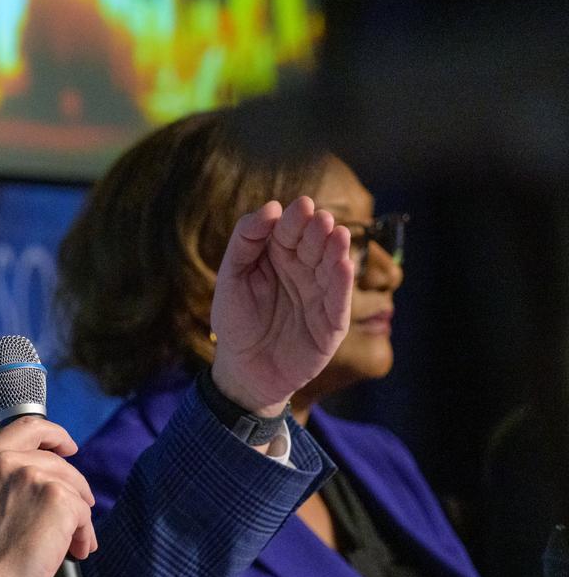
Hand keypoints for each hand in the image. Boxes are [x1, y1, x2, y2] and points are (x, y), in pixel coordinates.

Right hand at [0, 417, 96, 576]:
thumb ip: (8, 476)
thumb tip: (51, 474)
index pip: (29, 427)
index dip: (55, 435)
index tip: (68, 447)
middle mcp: (8, 461)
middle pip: (59, 463)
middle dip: (73, 491)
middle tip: (75, 518)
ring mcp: (34, 476)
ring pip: (74, 489)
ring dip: (78, 519)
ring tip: (71, 543)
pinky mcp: (58, 498)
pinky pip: (84, 513)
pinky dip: (82, 534)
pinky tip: (73, 551)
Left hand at [210, 196, 353, 414]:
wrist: (243, 371)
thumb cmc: (236, 321)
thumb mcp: (231, 277)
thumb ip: (245, 242)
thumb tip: (270, 207)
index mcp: (279, 256)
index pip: (289, 231)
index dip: (295, 219)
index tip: (300, 205)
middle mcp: (304, 271)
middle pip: (313, 245)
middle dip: (317, 231)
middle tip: (320, 219)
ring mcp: (320, 296)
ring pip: (332, 268)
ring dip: (336, 251)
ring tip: (337, 234)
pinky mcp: (331, 324)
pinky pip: (339, 301)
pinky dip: (342, 284)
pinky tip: (344, 266)